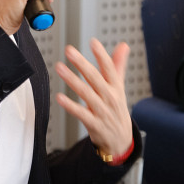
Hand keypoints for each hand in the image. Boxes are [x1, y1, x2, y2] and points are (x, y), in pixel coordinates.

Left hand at [54, 39, 133, 157]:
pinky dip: (70, 106)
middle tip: (69, 51)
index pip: (110, 68)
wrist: (121, 141)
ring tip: (60, 68)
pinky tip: (60, 97)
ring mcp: (102, 111)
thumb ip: (118, 66)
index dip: (102, 55)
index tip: (93, 42)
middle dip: (82, 63)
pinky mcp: (94, 124)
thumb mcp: (119, 87)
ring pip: (86, 93)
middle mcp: (110, 97)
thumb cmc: (116, 110)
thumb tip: (123, 45)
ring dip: (72, 80)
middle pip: (95, 78)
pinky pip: (81, 113)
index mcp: (116, 87)